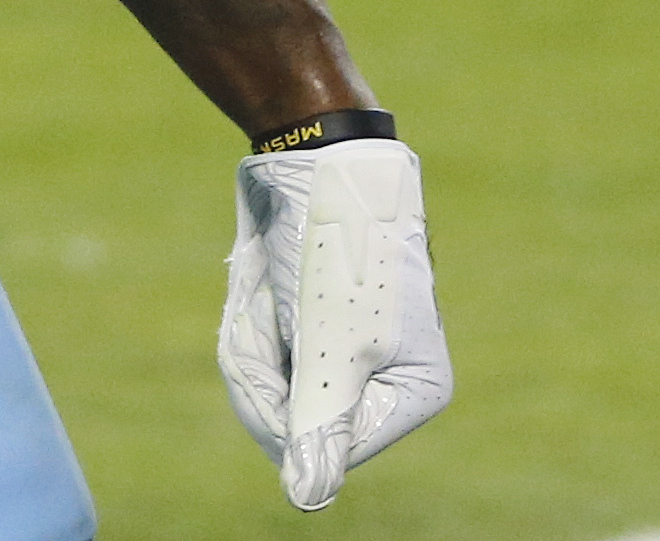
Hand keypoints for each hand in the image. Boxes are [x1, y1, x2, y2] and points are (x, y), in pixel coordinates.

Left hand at [222, 138, 451, 507]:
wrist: (313, 160)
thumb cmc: (338, 253)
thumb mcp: (331, 345)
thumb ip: (318, 424)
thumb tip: (305, 498)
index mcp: (411, 392)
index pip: (329, 448)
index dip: (284, 413)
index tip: (280, 358)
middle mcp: (380, 379)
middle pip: (290, 418)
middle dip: (261, 366)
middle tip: (272, 307)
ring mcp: (339, 350)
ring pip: (267, 382)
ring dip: (251, 335)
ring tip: (269, 288)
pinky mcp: (305, 323)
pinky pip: (259, 346)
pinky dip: (249, 317)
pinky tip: (263, 281)